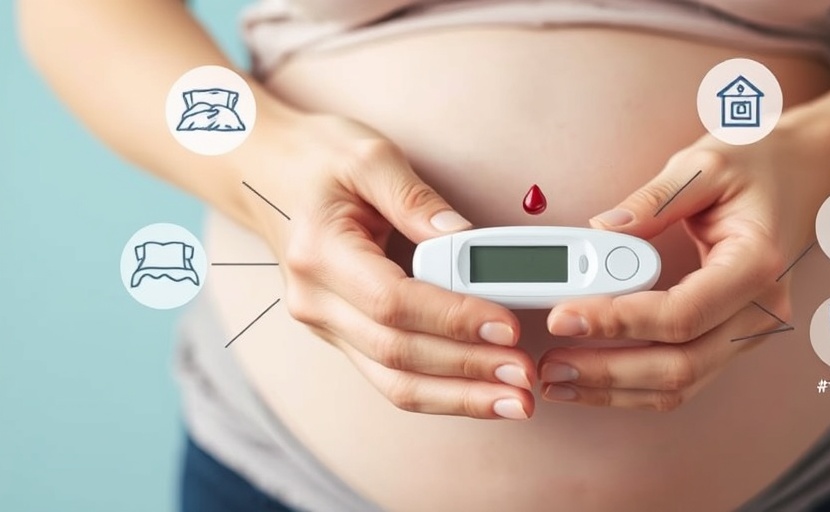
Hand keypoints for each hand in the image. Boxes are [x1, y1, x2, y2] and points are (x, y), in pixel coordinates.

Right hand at [253, 115, 535, 419]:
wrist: (267, 173)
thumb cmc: (319, 159)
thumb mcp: (369, 155)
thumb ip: (417, 199)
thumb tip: (468, 239)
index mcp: (319, 252)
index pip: (392, 301)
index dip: (452, 319)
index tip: (507, 325)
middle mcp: (316, 301)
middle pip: (396, 353)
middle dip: (466, 370)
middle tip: (523, 376)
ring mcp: (326, 325)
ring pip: (393, 381)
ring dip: (458, 397)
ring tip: (514, 402)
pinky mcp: (344, 336)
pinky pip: (392, 376)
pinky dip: (441, 391)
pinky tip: (483, 393)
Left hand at [537, 124, 829, 409]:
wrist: (807, 175)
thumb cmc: (758, 164)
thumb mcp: (704, 163)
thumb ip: (653, 200)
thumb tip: (599, 232)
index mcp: (756, 265)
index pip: (682, 313)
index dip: (618, 322)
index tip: (564, 316)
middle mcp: (760, 312)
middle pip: (680, 366)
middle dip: (608, 372)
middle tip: (550, 363)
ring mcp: (749, 333)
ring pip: (680, 384)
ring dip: (615, 391)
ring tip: (557, 380)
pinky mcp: (730, 340)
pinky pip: (682, 377)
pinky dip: (633, 387)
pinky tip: (588, 380)